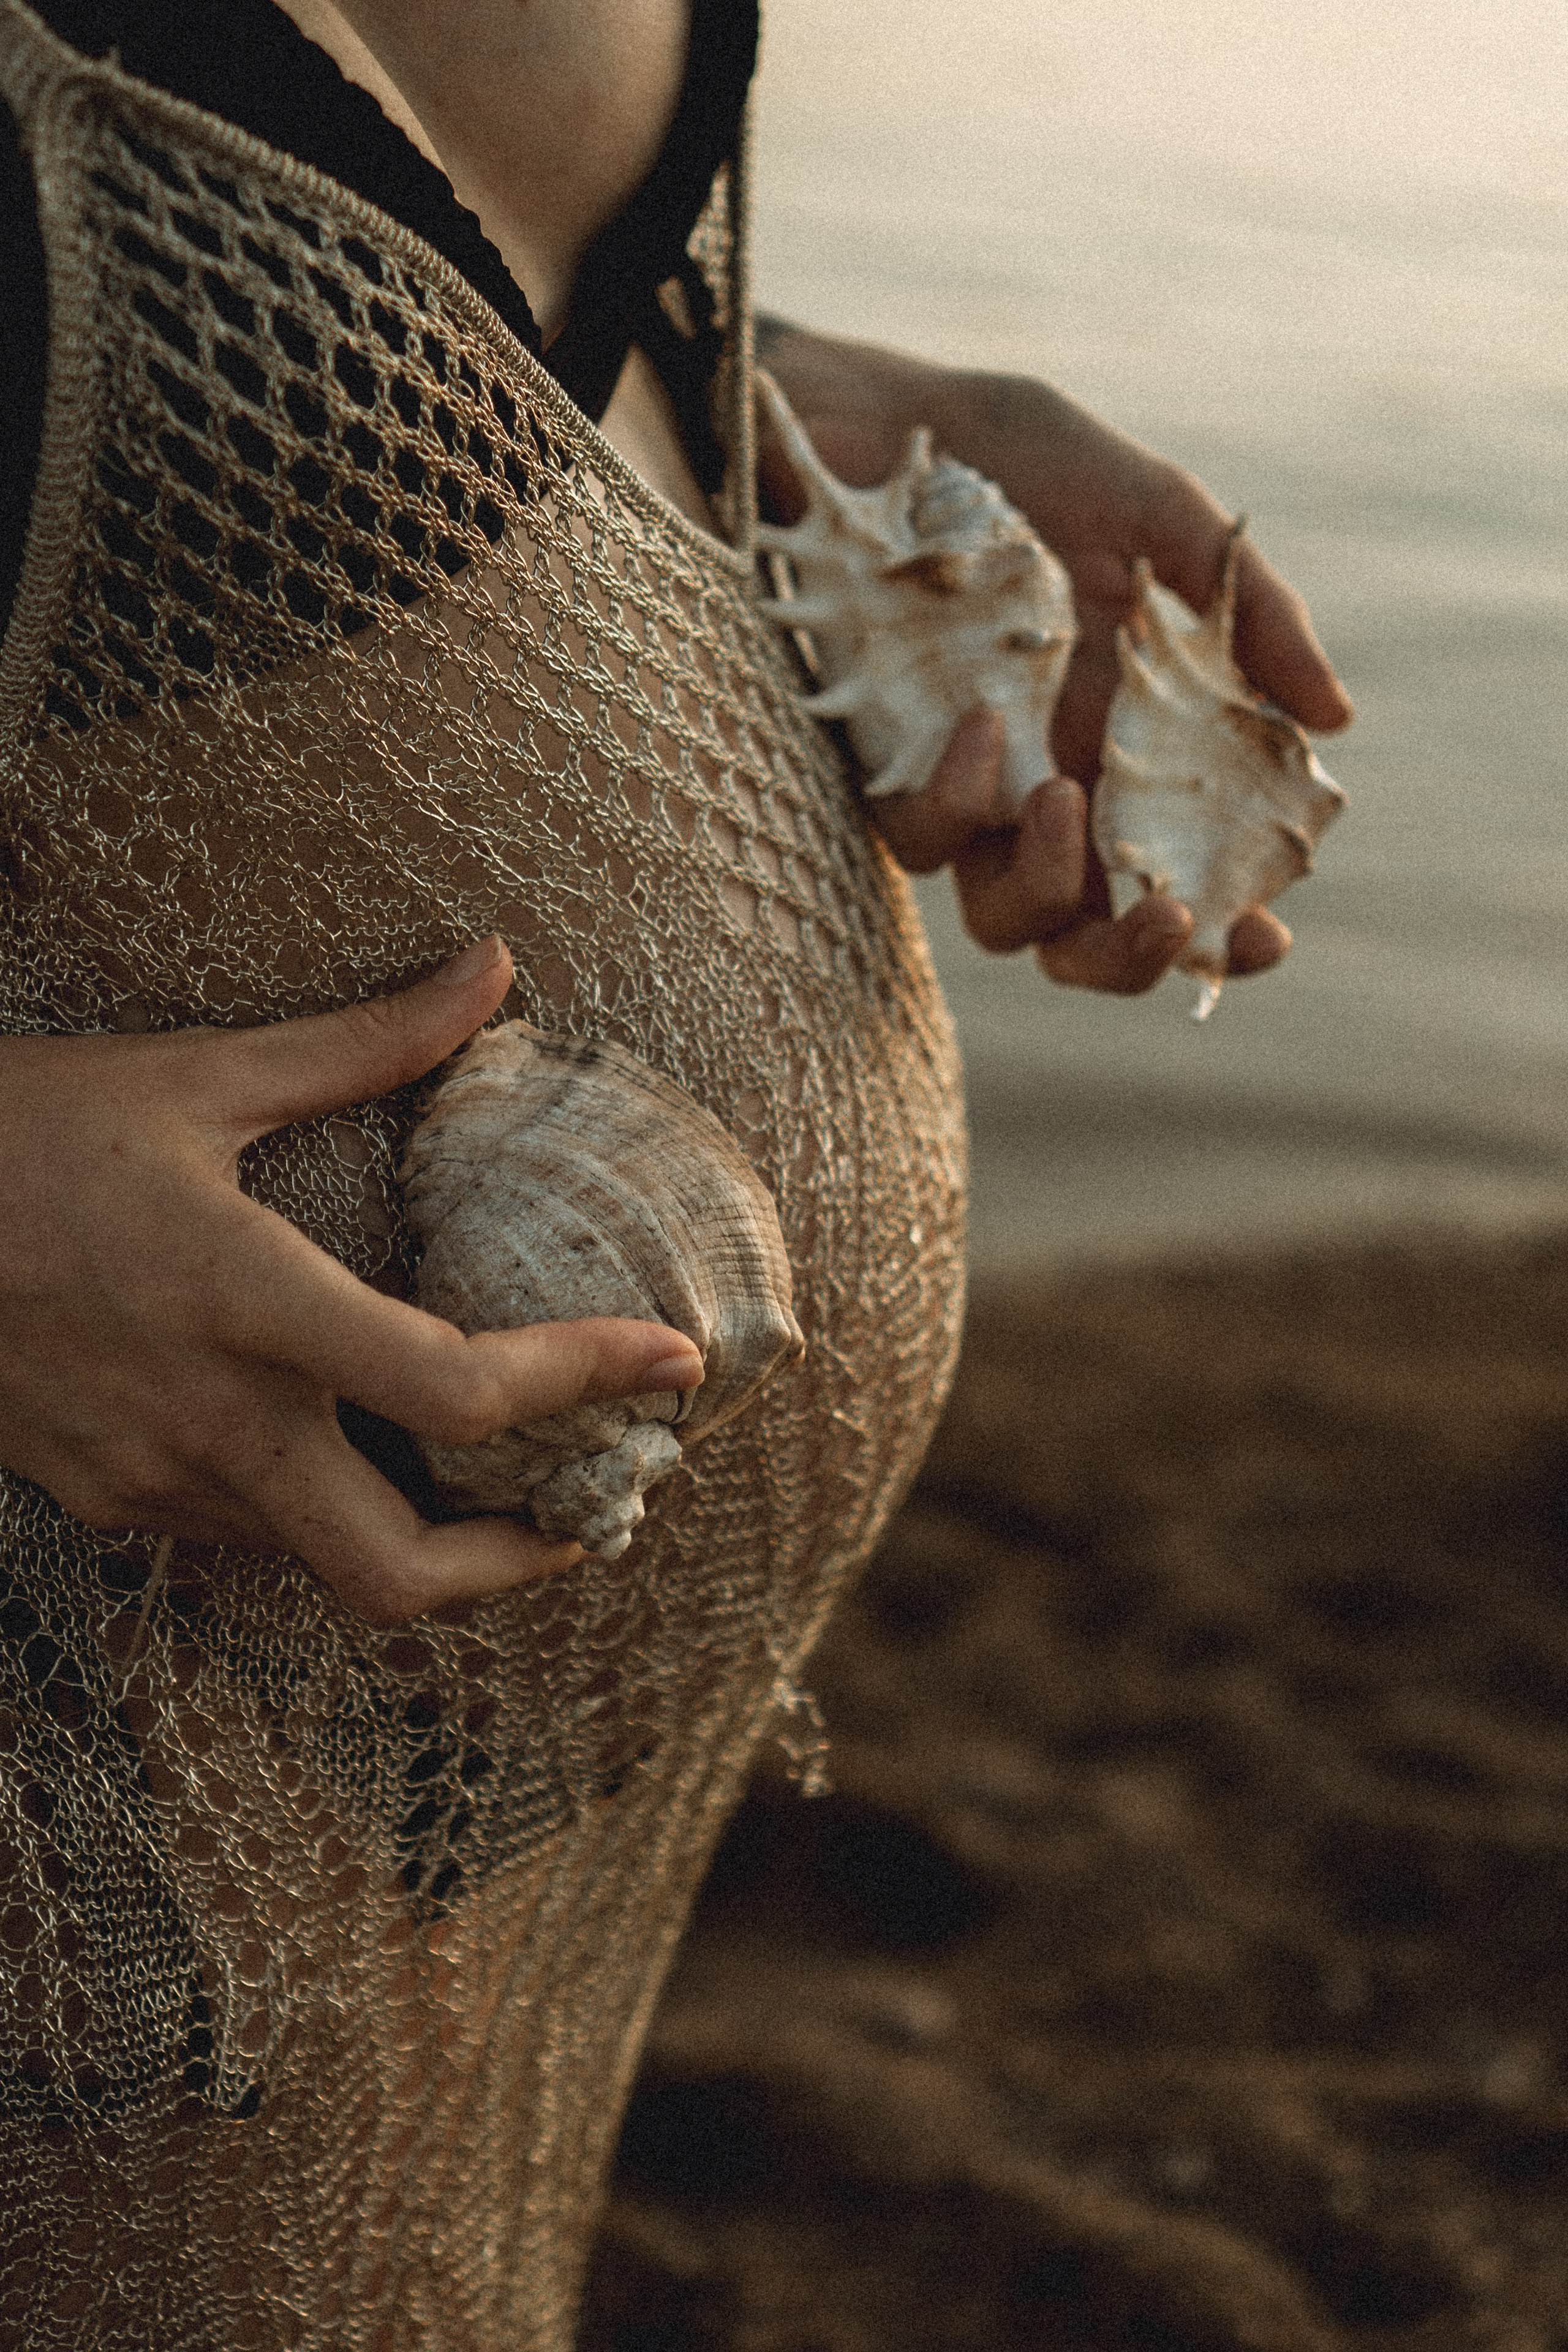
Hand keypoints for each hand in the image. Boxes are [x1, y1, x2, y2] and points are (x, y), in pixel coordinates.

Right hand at [0, 937, 702, 1622]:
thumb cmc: (17, 1129)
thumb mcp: (196, 1075)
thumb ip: (365, 1042)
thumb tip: (494, 968)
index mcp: (246, 1303)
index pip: (455, 1389)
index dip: (585, 1382)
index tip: (675, 1364)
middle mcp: (208, 1420)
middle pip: (398, 1575)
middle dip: (517, 1567)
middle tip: (588, 1513)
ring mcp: (148, 1479)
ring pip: (322, 1561)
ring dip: (420, 1532)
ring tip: (490, 1473)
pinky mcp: (104, 1498)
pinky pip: (244, 1533)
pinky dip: (321, 1506)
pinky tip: (342, 1439)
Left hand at [758, 323, 1352, 993]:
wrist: (872, 423)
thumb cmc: (1021, 464)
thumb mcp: (1158, 517)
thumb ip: (1250, 615)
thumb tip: (1332, 717)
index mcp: (1126, 754)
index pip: (1176, 880)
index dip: (1220, 934)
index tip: (1265, 932)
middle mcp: (1045, 792)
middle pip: (1082, 942)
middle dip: (1130, 959)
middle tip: (1169, 916)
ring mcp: (962, 791)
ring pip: (1001, 918)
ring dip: (1047, 884)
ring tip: (1061, 795)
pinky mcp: (882, 768)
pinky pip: (921, 836)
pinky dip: (959, 795)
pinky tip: (983, 718)